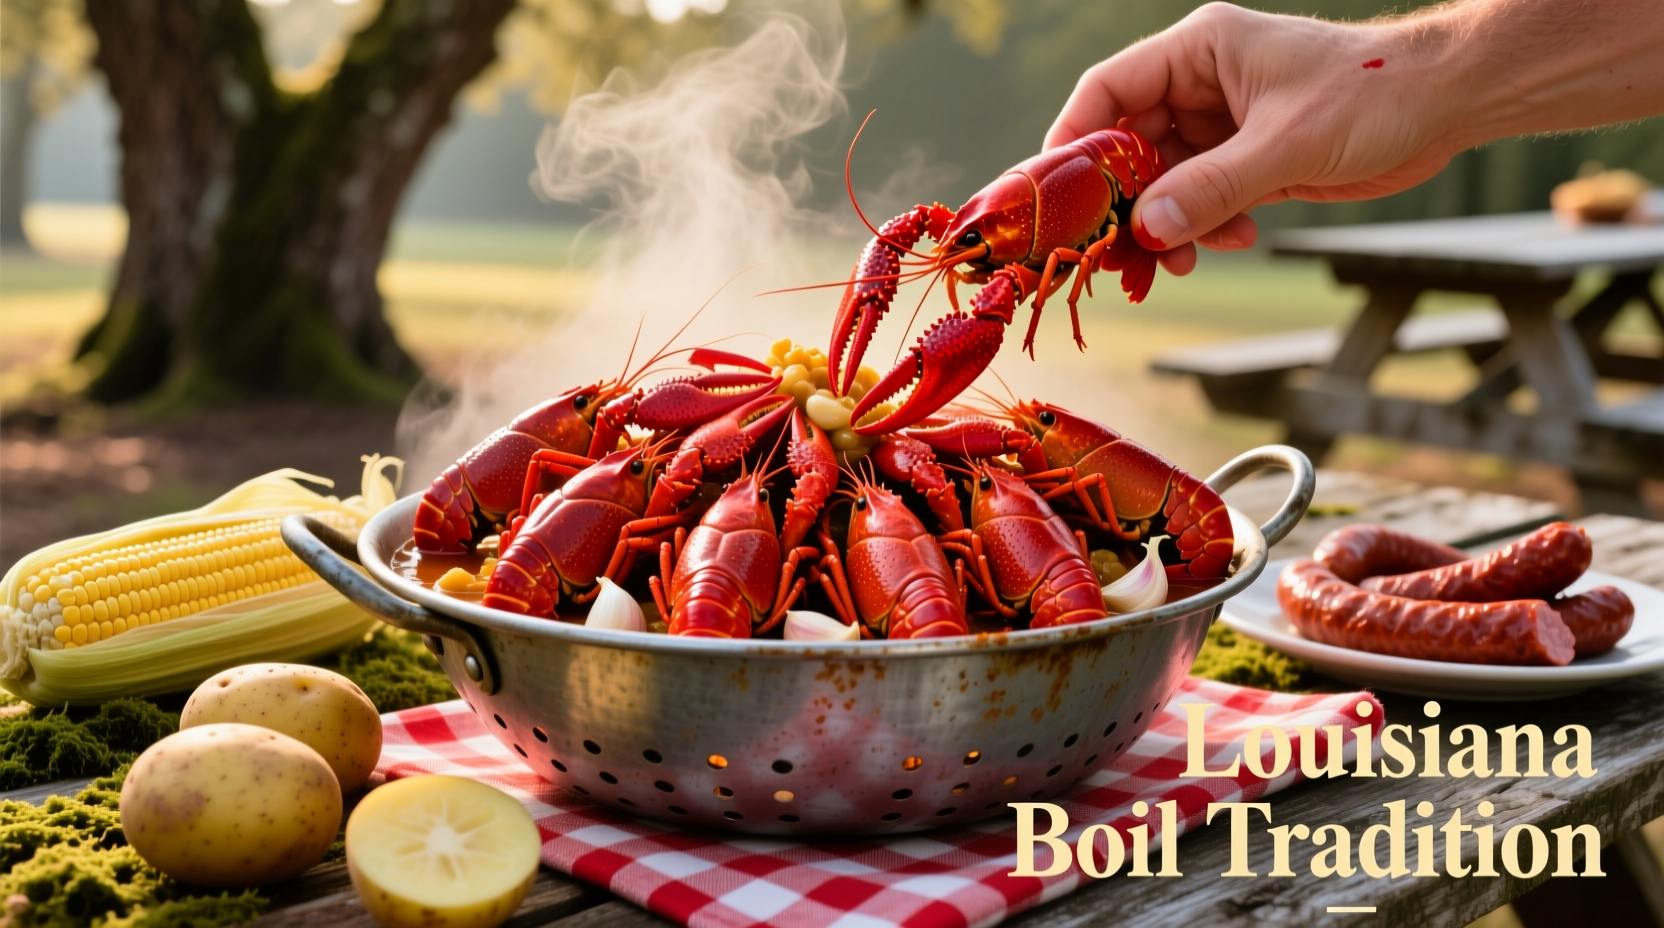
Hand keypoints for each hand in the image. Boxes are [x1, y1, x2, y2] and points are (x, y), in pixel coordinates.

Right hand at [1046, 3, 1462, 273]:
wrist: (1446, 102)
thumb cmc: (1374, 92)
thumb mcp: (1286, 143)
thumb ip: (1211, 187)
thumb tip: (1147, 229)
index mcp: (1200, 50)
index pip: (1108, 90)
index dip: (1075, 140)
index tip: (1056, 194)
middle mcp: (1201, 84)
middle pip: (1129, 145)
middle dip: (1125, 201)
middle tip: (1119, 250)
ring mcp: (1223, 124)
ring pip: (1162, 181)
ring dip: (1165, 224)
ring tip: (1179, 258)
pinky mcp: (1248, 159)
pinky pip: (1199, 200)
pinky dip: (1202, 227)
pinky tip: (1229, 239)